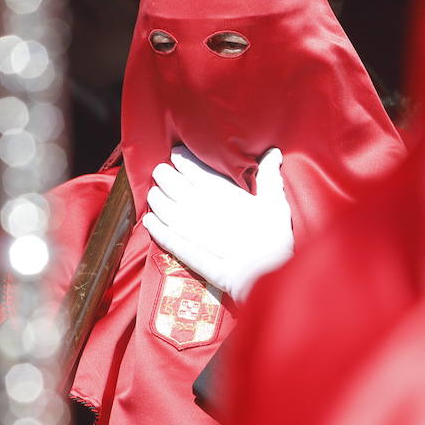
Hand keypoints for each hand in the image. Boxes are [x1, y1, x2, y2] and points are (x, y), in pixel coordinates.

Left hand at [143, 146, 292, 299]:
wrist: (269, 273)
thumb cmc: (275, 235)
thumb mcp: (275, 201)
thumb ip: (269, 175)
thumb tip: (273, 151)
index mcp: (220, 191)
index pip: (193, 168)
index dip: (181, 159)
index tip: (176, 154)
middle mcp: (201, 207)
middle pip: (173, 185)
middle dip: (164, 175)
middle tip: (160, 171)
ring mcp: (192, 232)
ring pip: (165, 209)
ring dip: (156, 199)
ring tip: (153, 193)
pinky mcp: (189, 254)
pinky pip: (167, 238)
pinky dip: (155, 229)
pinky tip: (149, 222)